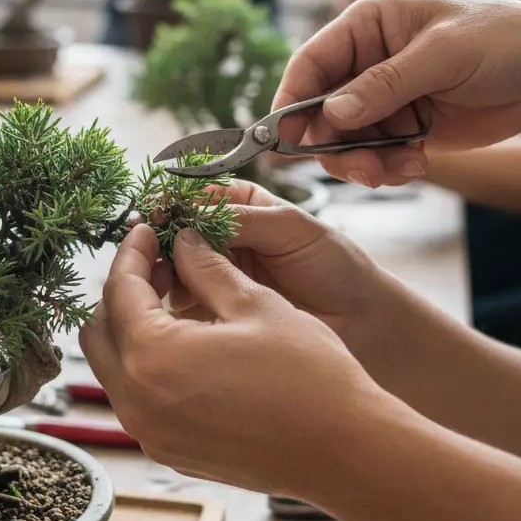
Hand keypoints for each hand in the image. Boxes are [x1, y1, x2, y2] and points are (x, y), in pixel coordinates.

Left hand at [79, 222, 383, 500]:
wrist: (344, 451)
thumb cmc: (308, 375)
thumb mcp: (255, 304)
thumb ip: (206, 268)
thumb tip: (182, 242)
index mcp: (153, 357)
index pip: (119, 291)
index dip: (132, 253)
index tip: (147, 232)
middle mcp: (138, 402)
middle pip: (99, 332)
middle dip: (122, 291)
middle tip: (159, 264)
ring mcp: (151, 433)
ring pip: (115, 367)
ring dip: (133, 329)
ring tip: (175, 300)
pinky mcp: (170, 451)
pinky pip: (138, 398)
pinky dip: (148, 365)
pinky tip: (187, 344)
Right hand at [166, 181, 397, 342]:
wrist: (364, 324)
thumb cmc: (337, 267)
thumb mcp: (291, 228)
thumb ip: (242, 217)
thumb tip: (189, 214)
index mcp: (243, 206)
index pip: (197, 197)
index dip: (175, 202)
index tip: (158, 211)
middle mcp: (225, 239)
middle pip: (179, 232)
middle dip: (165, 238)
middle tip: (155, 249)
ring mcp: (219, 276)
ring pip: (177, 267)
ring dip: (167, 270)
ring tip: (167, 278)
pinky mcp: (219, 311)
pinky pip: (185, 302)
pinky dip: (176, 300)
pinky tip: (177, 303)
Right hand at [274, 0, 520, 186]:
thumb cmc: (500, 40)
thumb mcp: (442, 54)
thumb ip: (385, 84)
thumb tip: (332, 114)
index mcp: (366, 26)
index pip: (311, 62)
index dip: (292, 99)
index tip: (283, 136)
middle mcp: (365, 62)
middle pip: (320, 111)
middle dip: (334, 144)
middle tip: (362, 170)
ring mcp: (381, 98)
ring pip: (344, 140)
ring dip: (363, 162)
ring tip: (397, 171)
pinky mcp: (400, 128)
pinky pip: (373, 156)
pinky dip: (386, 168)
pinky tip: (416, 165)